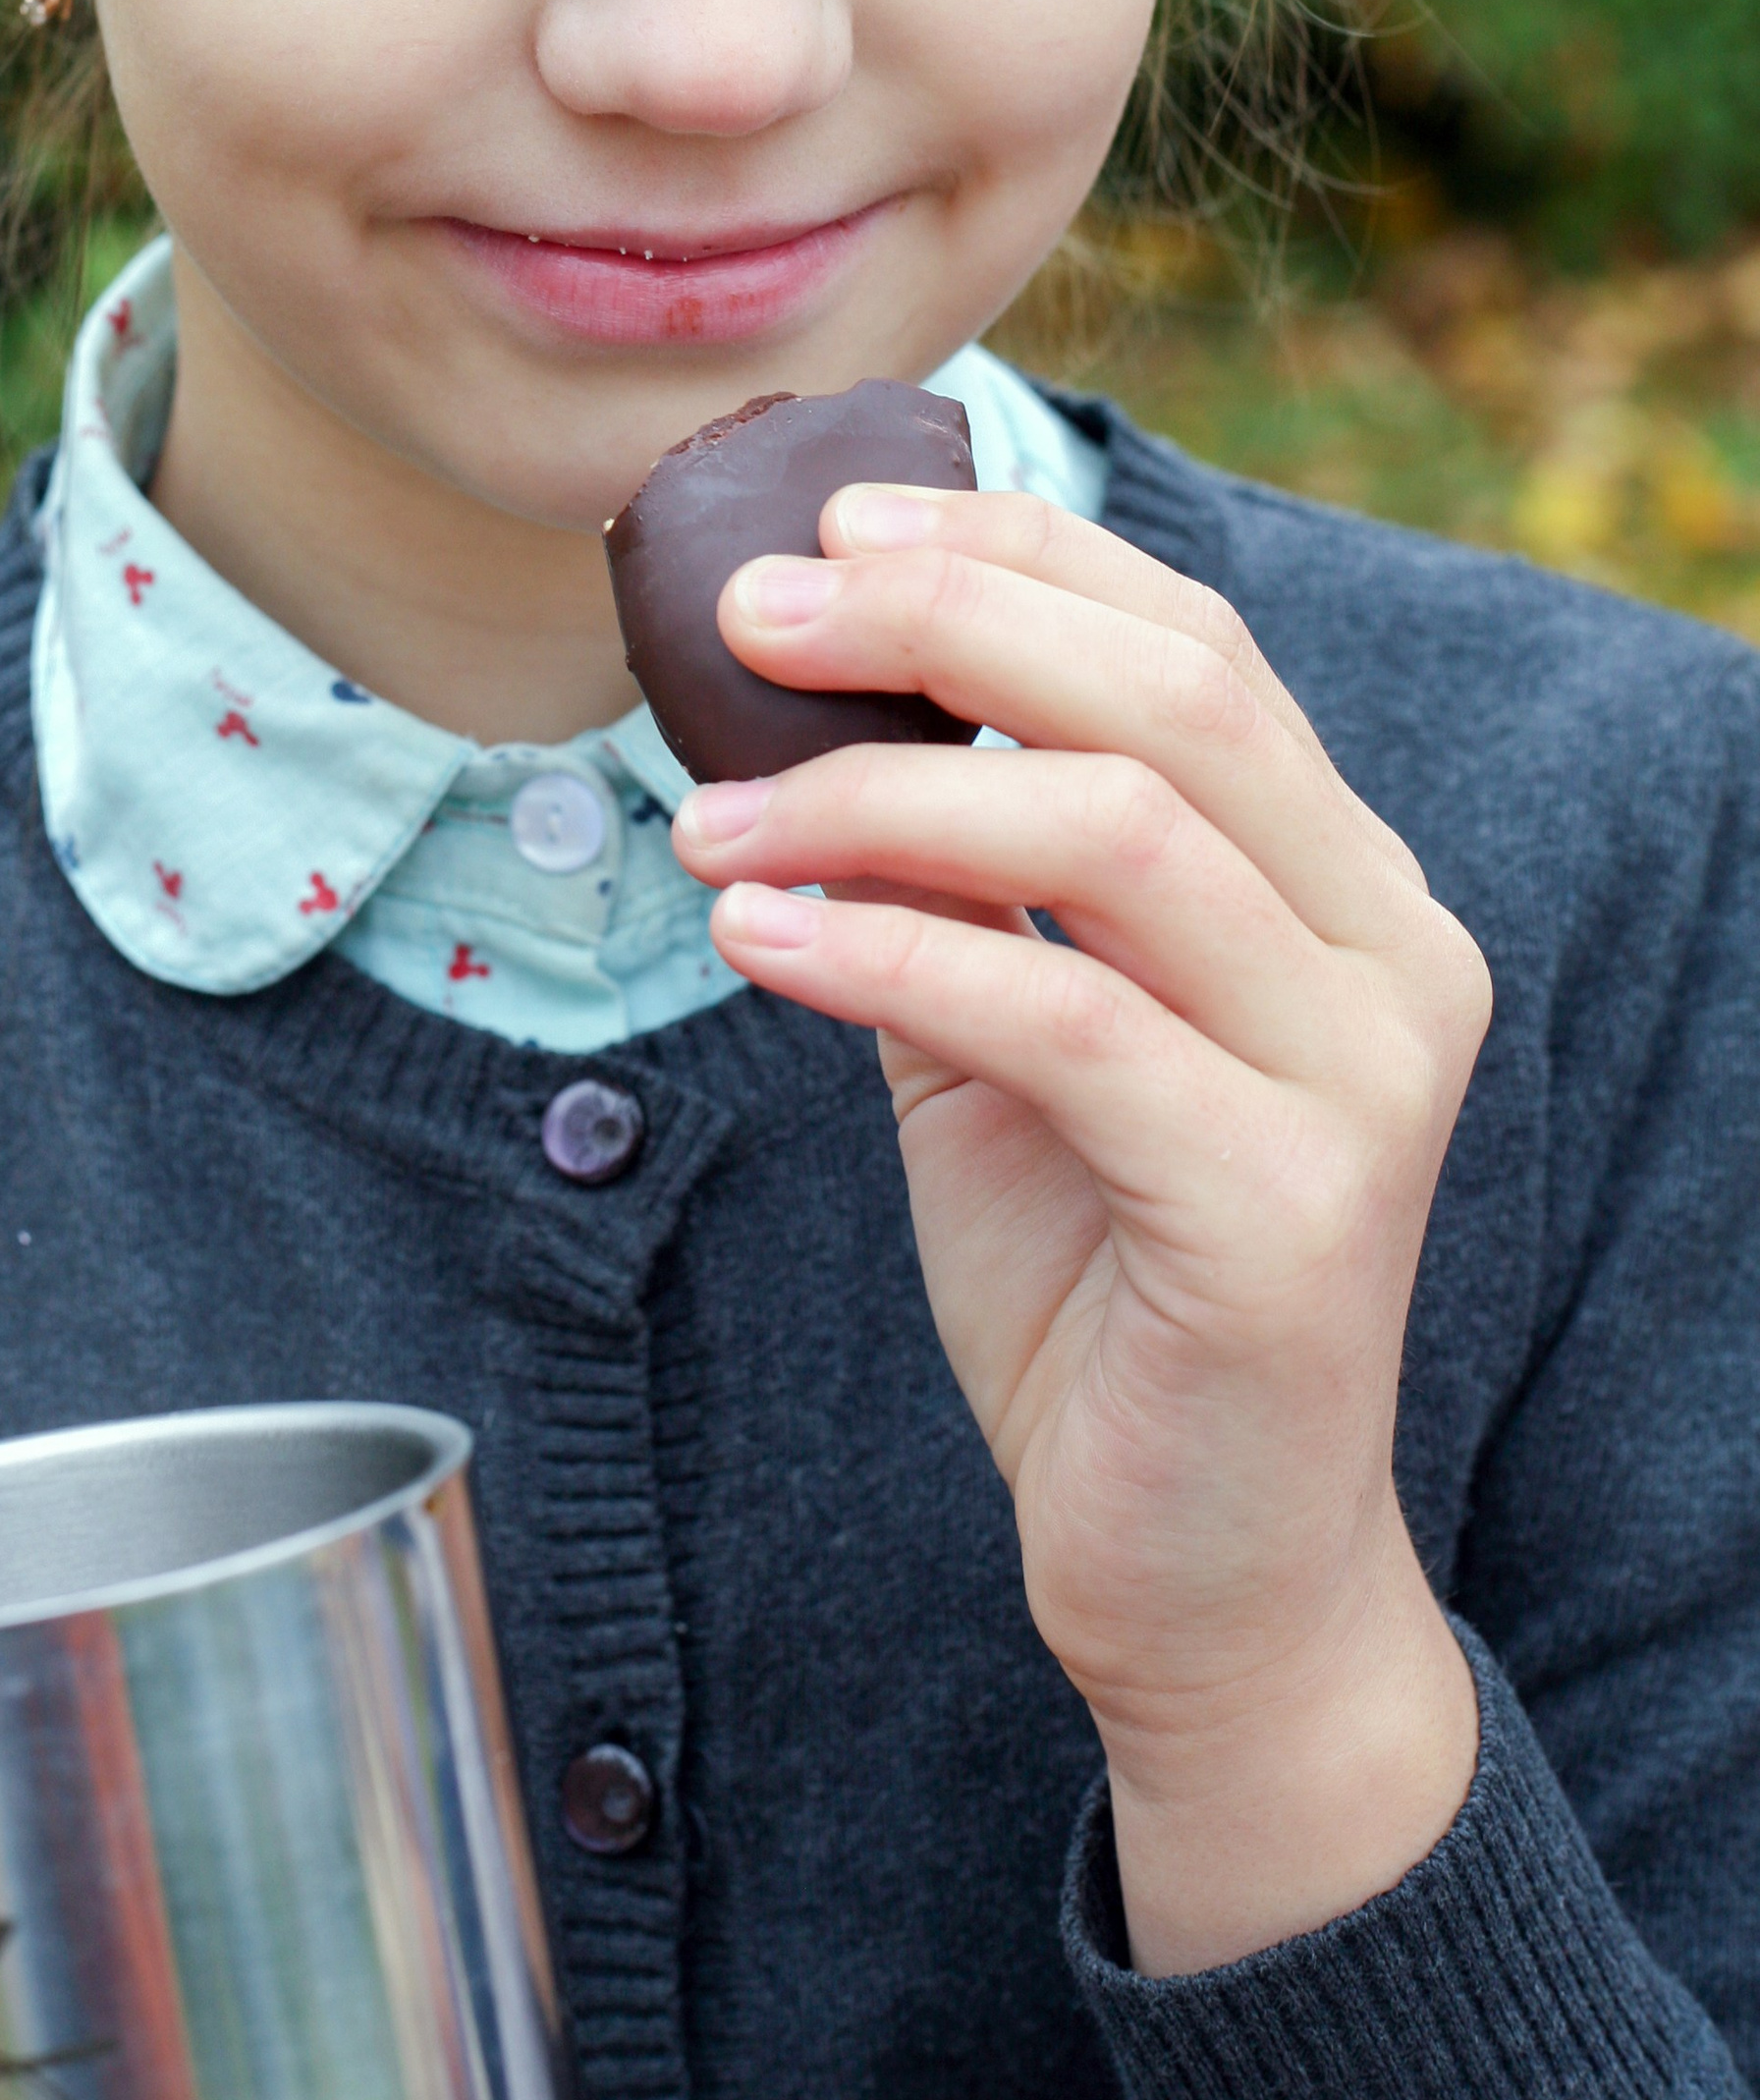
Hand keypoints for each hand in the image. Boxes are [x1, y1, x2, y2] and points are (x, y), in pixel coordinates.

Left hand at [670, 487, 1491, 1975]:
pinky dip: (888, 950)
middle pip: (1175, 698)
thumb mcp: (1005, 1041)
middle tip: (749, 614)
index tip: (829, 527)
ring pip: (1122, 833)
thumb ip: (949, 879)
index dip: (1013, 557)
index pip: (1194, 646)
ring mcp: (1364, 1081)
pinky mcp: (1290, 1210)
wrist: (1200, 1572)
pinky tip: (759, 937)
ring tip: (707, 821)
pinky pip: (1064, 1020)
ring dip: (879, 794)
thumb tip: (798, 703)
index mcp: (1345, 889)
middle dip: (943, 620)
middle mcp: (1393, 955)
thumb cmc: (1099, 1286)